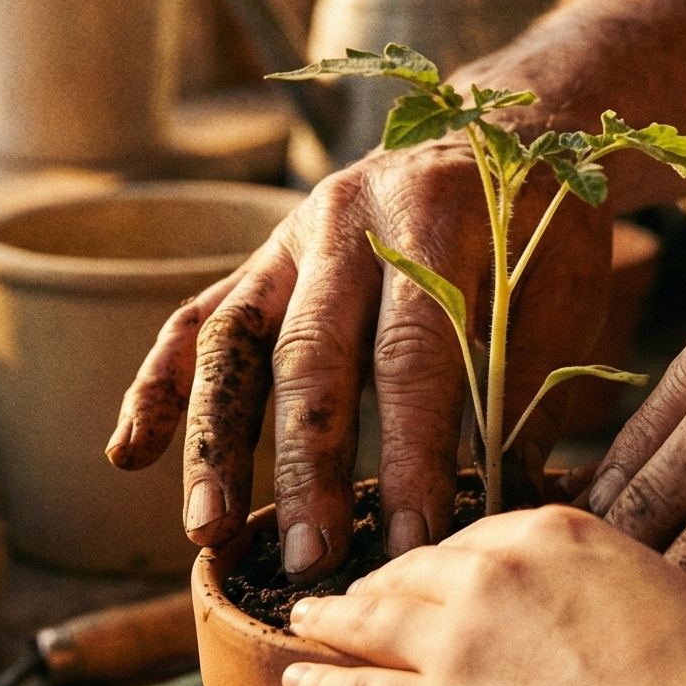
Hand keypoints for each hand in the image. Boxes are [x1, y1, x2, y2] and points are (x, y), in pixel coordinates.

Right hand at [105, 0, 685, 580]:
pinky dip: (156, 385)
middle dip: (306, 468)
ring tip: (208, 530)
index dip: (411, 456)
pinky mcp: (260, 255)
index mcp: (437, 220)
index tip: (413, 545)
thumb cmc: (542, 232)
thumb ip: (523, 393)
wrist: (508, 124)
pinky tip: (128, 454)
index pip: (414, 356)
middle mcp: (350, 219)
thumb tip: (498, 519)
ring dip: (214, 441)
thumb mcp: (558, 297)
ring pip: (232, 340)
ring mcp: (292, 234)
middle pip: (312, 355)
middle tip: (311, 560)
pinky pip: (194, 319)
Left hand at [280, 507, 685, 685]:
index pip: (480, 536)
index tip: (434, 569)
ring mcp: (457, 639)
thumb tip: (613, 600)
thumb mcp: (669, 591)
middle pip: (416, 567)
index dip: (449, 558)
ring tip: (307, 621)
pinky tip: (295, 683)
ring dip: (331, 620)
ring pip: (371, 619)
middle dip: (383, 580)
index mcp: (557, 531)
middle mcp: (495, 570)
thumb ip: (616, 582)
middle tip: (361, 591)